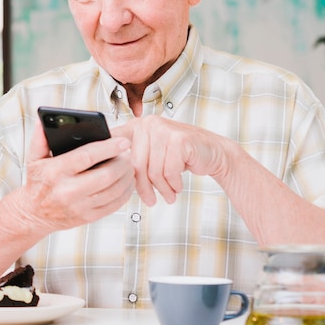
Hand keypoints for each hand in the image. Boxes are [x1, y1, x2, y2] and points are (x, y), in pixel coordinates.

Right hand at [21, 123, 134, 230]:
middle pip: (106, 175)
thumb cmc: (38, 183)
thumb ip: (40, 138)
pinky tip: (125, 182)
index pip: (86, 157)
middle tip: (127, 153)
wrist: (34, 215)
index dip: (108, 148)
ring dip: (126, 176)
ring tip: (128, 166)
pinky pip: (114, 205)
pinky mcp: (88, 217)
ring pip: (114, 190)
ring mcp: (79, 206)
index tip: (122, 141)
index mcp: (55, 172)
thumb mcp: (34, 158)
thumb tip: (43, 121)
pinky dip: (125, 192)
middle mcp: (68, 191)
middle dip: (122, 162)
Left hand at [112, 115, 226, 205]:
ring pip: (153, 171)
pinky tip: (178, 186)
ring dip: (162, 189)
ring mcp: (163, 129)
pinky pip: (169, 172)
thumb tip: (112, 176)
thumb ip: (134, 159)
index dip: (112, 165)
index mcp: (137, 126)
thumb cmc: (180, 156)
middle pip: (136, 165)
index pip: (116, 146)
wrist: (211, 152)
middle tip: (151, 201)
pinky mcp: (179, 139)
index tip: (112, 181)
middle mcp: (148, 124)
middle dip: (144, 187)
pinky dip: (174, 184)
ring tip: (169, 195)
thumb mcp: (153, 154)